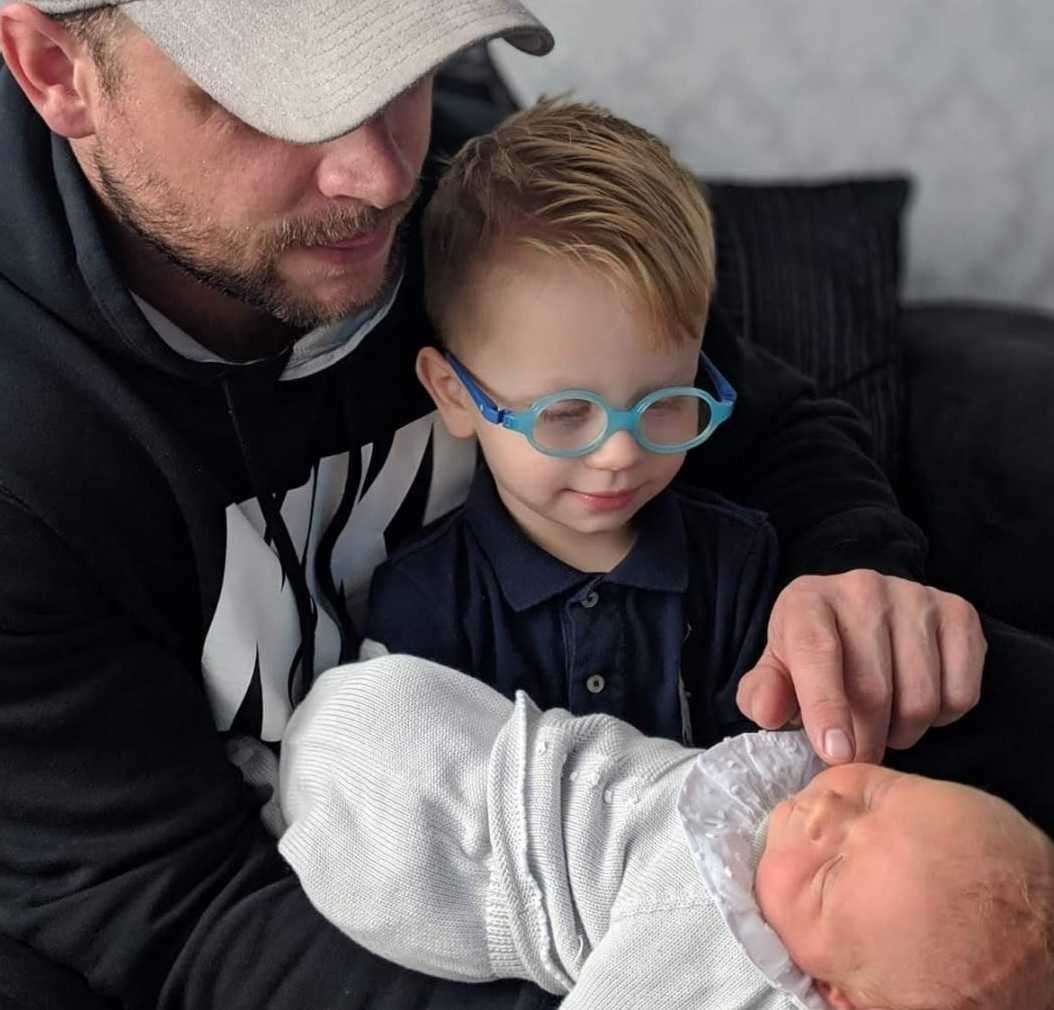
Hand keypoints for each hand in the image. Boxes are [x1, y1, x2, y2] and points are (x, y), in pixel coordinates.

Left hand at [736, 570, 985, 763]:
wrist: (858, 615)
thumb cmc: (813, 651)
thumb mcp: (777, 670)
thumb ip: (763, 694)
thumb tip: (767, 713)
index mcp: (807, 600)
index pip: (816, 653)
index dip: (825, 707)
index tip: (836, 754)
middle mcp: (862, 589)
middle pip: (873, 688)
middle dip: (864, 739)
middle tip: (857, 757)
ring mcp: (915, 597)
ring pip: (920, 697)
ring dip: (903, 732)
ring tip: (884, 726)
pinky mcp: (958, 614)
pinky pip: (961, 692)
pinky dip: (942, 717)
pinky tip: (917, 704)